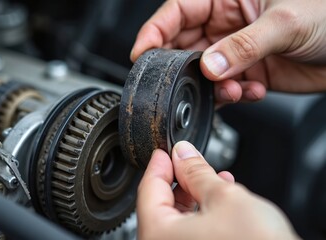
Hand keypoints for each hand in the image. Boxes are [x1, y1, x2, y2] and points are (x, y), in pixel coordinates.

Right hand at [130, 0, 325, 103]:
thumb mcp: (284, 22)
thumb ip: (243, 45)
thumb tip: (209, 66)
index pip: (177, 12)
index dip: (154, 32)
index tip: (141, 54)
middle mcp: (225, 23)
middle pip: (183, 46)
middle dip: (182, 68)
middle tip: (186, 83)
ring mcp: (233, 50)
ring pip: (201, 73)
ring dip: (210, 87)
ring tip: (231, 89)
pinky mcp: (244, 73)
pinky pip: (223, 89)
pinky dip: (231, 96)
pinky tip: (250, 91)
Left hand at [137, 141, 298, 238]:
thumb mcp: (225, 198)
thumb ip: (198, 172)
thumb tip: (184, 154)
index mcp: (158, 234)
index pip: (148, 188)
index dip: (160, 164)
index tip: (166, 150)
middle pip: (162, 204)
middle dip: (181, 179)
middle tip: (192, 161)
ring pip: (179, 219)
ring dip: (196, 195)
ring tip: (214, 178)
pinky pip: (191, 232)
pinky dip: (203, 213)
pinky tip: (220, 201)